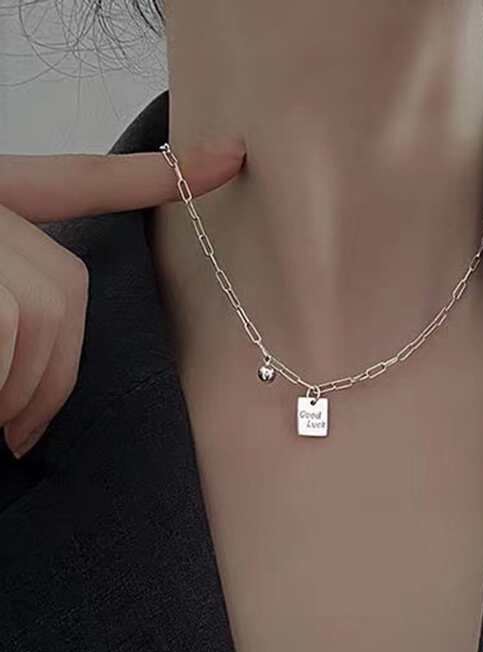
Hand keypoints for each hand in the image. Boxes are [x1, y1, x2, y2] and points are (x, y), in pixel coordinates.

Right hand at [0, 137, 245, 458]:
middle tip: (23, 437)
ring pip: (42, 321)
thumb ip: (24, 299)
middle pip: (69, 293)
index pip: (81, 182)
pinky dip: (2, 391)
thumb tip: (41, 362)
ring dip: (19, 394)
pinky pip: (11, 338)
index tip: (232, 157)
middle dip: (53, 381)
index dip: (156, 176)